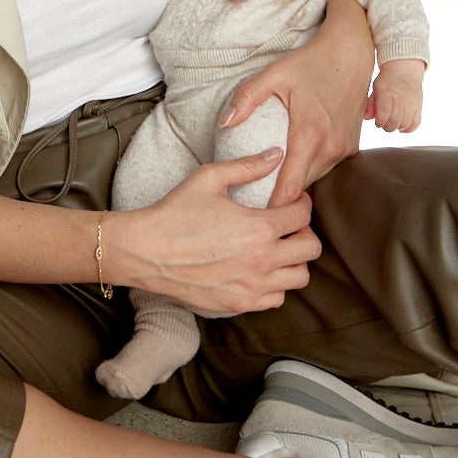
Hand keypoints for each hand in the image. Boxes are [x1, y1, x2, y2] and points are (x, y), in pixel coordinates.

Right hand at [115, 150, 319, 316]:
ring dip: (294, 259)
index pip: (303, 215)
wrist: (147, 251)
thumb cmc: (175, 212)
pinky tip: (259, 268)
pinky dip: (276, 284)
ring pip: (300, 277)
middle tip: (288, 224)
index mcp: (259, 228)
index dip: (302, 202)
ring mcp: (252, 287)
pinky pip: (277, 298)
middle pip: (311, 249)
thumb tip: (276, 154)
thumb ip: (247, 166)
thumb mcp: (209, 178)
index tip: (293, 199)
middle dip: (304, 231)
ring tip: (276, 246)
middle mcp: (262, 261)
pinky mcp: (240, 303)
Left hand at [219, 0, 373, 207]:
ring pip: (315, 178)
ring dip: (296, 183)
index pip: (291, 187)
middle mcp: (331, 147)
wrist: (351, 52)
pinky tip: (293, 164)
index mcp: (310, 133)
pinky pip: (327, 166)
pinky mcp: (352, 146)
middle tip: (254, 202)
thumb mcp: (274, 74)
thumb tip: (225, 123)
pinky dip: (310, 169)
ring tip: (270, 187)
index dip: (273, 204)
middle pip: (303, 187)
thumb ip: (247, 98)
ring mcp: (345, 149)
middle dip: (281, 198)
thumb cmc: (311, 62)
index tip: (253, 212)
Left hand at [366, 58, 424, 132]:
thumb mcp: (376, 88)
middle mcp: (400, 98)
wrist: (405, 71)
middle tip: (384, 124)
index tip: (377, 122)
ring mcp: (411, 103)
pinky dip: (408, 128)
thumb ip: (370, 103)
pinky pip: (415, 123)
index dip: (380, 121)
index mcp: (387, 92)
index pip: (384, 112)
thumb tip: (366, 117)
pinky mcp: (418, 107)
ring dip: (397, 127)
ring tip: (392, 123)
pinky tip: (402, 125)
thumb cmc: (387, 81)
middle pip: (394, 121)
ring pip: (405, 124)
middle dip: (387, 127)